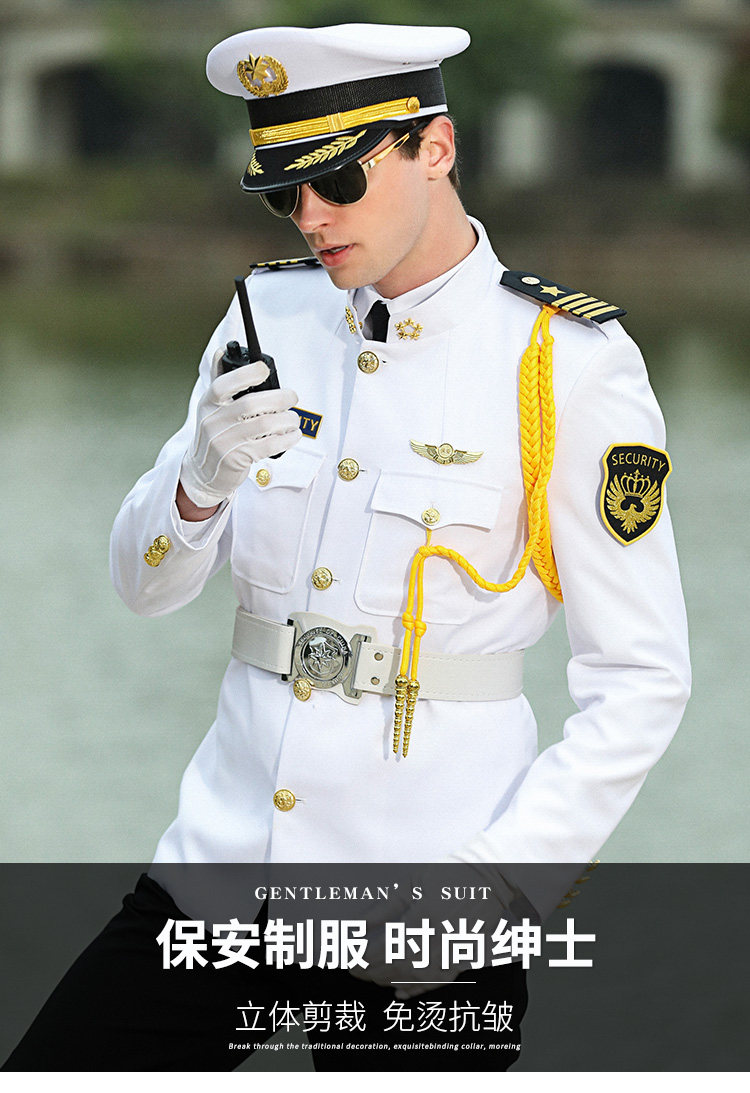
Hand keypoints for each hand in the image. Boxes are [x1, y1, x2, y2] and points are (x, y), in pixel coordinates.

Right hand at [179, 349, 301, 507]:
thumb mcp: (210, 408)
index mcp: (208, 404)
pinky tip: (292, 435)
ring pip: (264, 425)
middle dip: (279, 397)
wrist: (202, 473)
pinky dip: (286, 439)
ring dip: (287, 420)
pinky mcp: (237, 459)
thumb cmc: (214, 436)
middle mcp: (214, 422)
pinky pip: (269, 446)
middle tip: (292, 397)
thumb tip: (223, 350)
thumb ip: (219, 381)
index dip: (246, 374)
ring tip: (294, 419)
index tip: (264, 369)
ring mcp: (225, 442)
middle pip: (251, 404)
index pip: (223, 384)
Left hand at [348, 864, 533, 998]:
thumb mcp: (412, 884)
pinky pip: (435, 983)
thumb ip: (384, 908)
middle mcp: (438, 940)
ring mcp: (452, 953)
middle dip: (372, 972)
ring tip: (373, 977)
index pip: (384, 948)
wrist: (490, 879)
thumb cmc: (449, 875)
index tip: (348, 958)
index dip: (363, 957)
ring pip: (414, 980)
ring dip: (389, 982)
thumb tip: (358, 925)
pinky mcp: (462, 959)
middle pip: (396, 967)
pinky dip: (415, 990)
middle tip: (355, 969)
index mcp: (423, 918)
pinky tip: (399, 992)